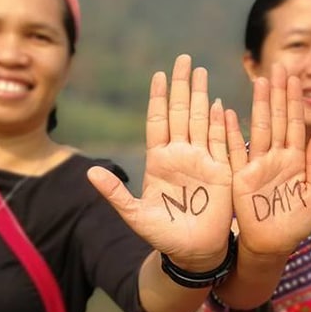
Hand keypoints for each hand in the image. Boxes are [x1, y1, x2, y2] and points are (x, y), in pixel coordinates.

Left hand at [87, 55, 233, 271]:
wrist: (192, 252)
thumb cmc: (162, 235)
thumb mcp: (134, 214)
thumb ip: (114, 192)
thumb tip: (88, 172)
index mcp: (159, 160)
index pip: (158, 121)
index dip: (159, 98)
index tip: (159, 74)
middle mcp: (181, 154)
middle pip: (182, 112)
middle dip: (183, 85)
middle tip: (184, 59)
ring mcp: (203, 160)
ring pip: (202, 120)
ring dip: (201, 95)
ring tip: (201, 71)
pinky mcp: (222, 171)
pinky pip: (222, 142)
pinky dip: (221, 123)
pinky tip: (220, 104)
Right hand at [229, 63, 310, 255]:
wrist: (274, 246)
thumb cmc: (298, 224)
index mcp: (297, 160)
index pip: (297, 124)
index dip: (297, 101)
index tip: (296, 76)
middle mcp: (277, 157)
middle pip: (278, 119)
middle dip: (278, 93)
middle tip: (278, 66)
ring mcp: (258, 165)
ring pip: (259, 129)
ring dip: (259, 105)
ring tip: (260, 80)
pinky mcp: (241, 178)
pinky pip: (233, 152)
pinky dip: (227, 134)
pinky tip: (225, 112)